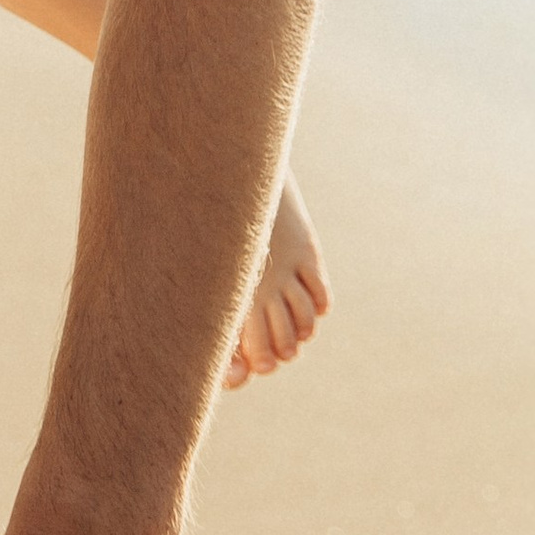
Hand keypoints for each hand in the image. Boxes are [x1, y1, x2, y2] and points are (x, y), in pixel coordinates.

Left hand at [225, 166, 330, 387]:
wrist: (233, 169)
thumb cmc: (212, 224)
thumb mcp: (212, 265)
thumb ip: (222, 306)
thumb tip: (232, 361)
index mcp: (235, 289)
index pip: (256, 347)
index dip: (261, 362)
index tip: (261, 364)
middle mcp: (263, 283)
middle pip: (284, 342)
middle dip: (283, 353)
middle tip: (282, 351)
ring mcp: (287, 267)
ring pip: (307, 323)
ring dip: (303, 332)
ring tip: (296, 329)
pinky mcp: (306, 251)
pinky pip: (322, 296)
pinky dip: (319, 307)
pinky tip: (309, 302)